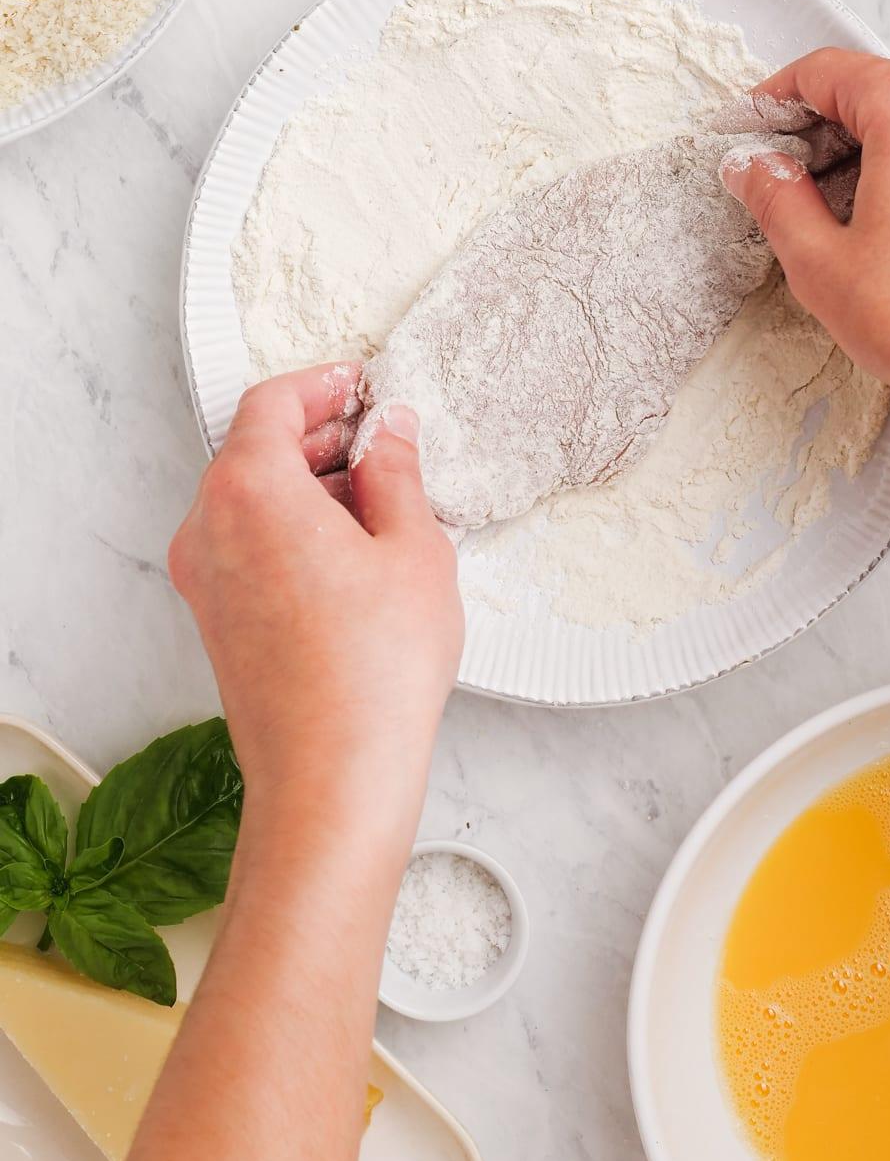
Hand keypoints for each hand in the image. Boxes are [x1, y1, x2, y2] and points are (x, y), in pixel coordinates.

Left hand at [168, 364, 462, 846]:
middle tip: (379, 439)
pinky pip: (247, 544)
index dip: (321, 384)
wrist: (332, 776)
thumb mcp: (413, 547)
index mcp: (250, 489)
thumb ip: (396, 473)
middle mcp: (209, 527)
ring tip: (380, 502)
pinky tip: (353, 553)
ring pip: (250, 499)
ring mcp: (205, 577)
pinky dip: (291, 527)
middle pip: (254, 449)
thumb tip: (390, 433)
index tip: (359, 386)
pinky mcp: (215, 618)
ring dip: (307, 484)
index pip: (272, 403)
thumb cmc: (373, 671)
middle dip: (318, 435)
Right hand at [720, 50, 889, 451]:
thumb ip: (776, 199)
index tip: (747, 129)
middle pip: (876, 92)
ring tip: (838, 226)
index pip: (826, 70)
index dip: (772, 99)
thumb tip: (755, 168)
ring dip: (869, 158)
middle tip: (781, 186)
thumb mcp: (823, 265)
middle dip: (822, 134)